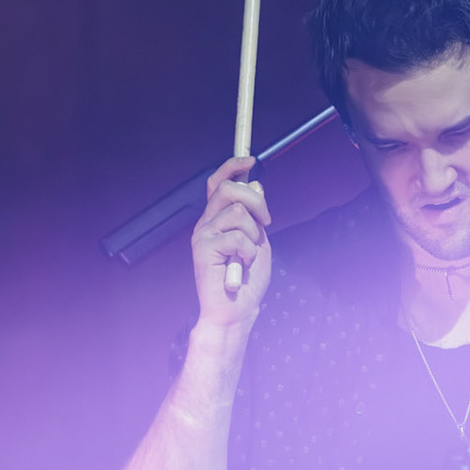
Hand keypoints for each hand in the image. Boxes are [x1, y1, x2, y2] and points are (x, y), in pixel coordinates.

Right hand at [190, 156, 272, 333]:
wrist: (236, 310)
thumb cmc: (247, 279)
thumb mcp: (257, 240)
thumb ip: (255, 215)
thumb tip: (255, 185)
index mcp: (217, 219)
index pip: (218, 183)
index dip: (232, 167)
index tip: (251, 160)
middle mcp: (206, 223)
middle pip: (230, 190)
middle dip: (257, 202)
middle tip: (267, 223)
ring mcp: (203, 235)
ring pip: (239, 213)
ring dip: (254, 235)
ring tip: (248, 255)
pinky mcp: (203, 249)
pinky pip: (237, 236)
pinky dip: (249, 252)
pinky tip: (242, 265)